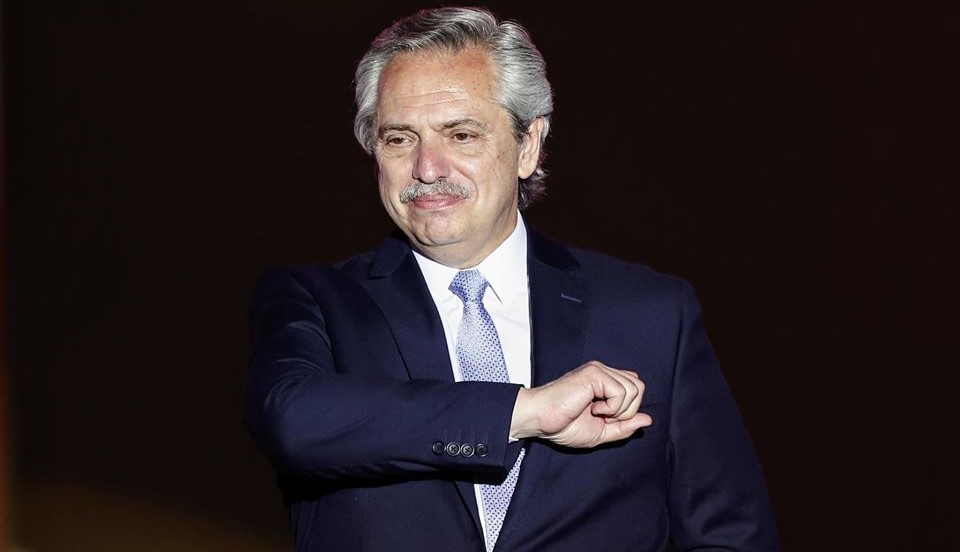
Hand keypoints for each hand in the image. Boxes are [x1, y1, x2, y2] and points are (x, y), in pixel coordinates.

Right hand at [510, 361, 652, 447]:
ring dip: (619, 411)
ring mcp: (599, 370)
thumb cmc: (562, 425)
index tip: (606, 420)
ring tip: (596, 413)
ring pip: (634, 389)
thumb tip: (647, 420)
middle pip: (639, 388)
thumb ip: (624, 427)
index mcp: (605, 382)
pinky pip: (621, 392)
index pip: (635, 388)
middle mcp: (603, 372)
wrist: (540, 421)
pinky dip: (612, 408)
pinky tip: (593, 408)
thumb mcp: (600, 433)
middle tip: (603, 417)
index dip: (627, 410)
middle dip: (627, 411)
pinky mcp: (594, 373)